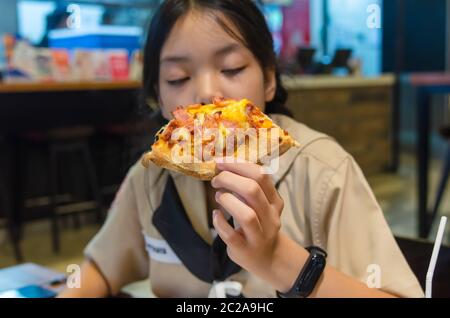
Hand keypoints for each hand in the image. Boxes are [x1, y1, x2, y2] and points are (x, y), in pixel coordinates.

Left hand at [211, 160, 284, 278]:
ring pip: (246, 215)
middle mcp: (271, 217)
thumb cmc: (259, 223)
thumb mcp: (261, 204)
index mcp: (275, 201)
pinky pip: (231, 235)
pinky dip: (220, 222)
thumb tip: (225, 166)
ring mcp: (259, 235)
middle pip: (252, 191)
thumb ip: (249, 187)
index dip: (239, 165)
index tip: (221, 162)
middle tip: (215, 180)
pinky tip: (216, 215)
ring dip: (227, 200)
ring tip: (218, 196)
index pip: (261, 176)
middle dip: (229, 179)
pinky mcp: (245, 249)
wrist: (267, 257)